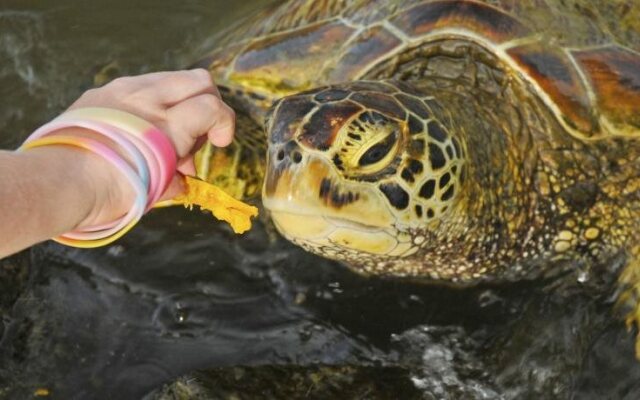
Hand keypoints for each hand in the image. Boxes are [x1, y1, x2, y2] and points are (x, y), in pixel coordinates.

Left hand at [67, 69, 235, 226]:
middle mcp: (149, 100)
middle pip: (200, 80)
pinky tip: (139, 126)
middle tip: (198, 133)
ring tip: (166, 131)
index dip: (225, 124)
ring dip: (180, 100)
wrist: (60, 183)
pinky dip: (151, 101)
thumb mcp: (156, 191)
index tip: (220, 144)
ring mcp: (123, 90)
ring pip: (170, 77)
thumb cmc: (111, 193)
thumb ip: (178, 180)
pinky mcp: (103, 90)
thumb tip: (184, 179)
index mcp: (167, 128)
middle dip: (210, 104)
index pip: (213, 108)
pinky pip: (139, 84)